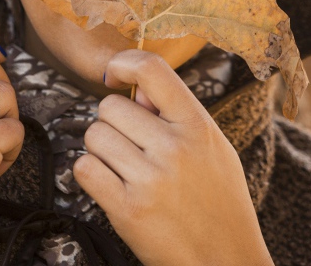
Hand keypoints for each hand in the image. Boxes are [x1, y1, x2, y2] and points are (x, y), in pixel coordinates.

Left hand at [73, 50, 272, 265]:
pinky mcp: (128, 209)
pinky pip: (84, 168)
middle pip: (110, 107)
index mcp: (198, 126)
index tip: (114, 76)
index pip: (152, 69)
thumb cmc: (219, 203)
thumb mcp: (213, 150)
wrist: (226, 261)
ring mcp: (151, 179)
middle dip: (113, 125)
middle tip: (131, 147)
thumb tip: (138, 88)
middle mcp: (175, 148)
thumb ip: (177, 114)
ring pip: (93, 136)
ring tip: (126, 169)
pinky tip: (112, 185)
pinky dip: (91, 175)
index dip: (123, 64)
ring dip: (101, 151)